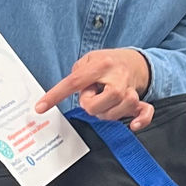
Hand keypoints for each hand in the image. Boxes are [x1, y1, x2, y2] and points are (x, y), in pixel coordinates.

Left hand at [35, 49, 153, 129]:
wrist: (134, 61)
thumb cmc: (107, 63)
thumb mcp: (88, 60)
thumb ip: (78, 75)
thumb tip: (73, 94)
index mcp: (100, 65)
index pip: (74, 82)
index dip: (55, 95)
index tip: (41, 107)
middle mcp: (117, 77)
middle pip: (97, 104)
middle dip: (90, 106)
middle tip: (93, 97)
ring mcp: (130, 89)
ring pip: (116, 112)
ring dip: (107, 113)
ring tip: (106, 103)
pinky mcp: (140, 100)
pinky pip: (144, 112)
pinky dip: (140, 120)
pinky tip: (132, 125)